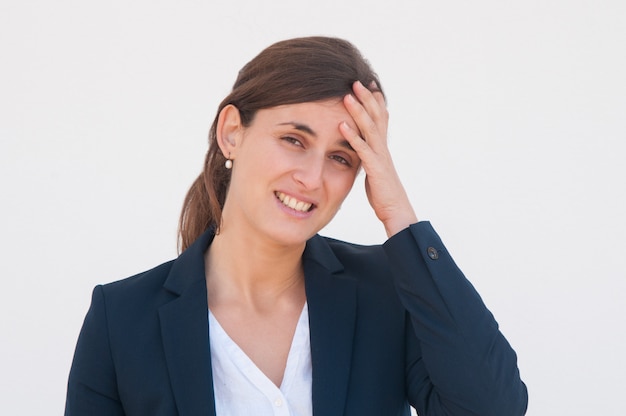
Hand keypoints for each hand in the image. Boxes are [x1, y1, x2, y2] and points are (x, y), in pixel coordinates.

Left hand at [340, 81, 417, 236]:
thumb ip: (368, 157)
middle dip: (366, 98)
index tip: (368, 85)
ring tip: (347, 95)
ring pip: (370, 128)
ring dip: (358, 110)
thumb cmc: (384, 194)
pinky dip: (352, 136)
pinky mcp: (375, 169)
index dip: (375, 101)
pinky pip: (362, 149)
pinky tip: (341, 125)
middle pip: (377, 116)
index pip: (381, 118)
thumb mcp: (374, 170)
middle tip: (355, 80)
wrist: (396, 211)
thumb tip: (360, 150)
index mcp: (382, 147)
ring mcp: (380, 157)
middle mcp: (383, 148)